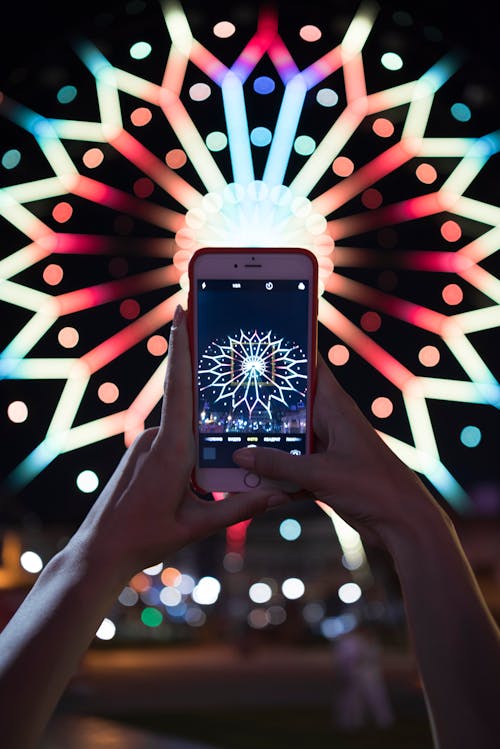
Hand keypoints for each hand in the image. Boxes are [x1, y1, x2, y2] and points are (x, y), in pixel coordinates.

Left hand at [72, 305, 287, 579]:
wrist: (99, 550)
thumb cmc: (146, 537)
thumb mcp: (198, 525)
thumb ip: (241, 507)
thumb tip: (280, 493)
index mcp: (172, 448)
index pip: (180, 385)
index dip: (182, 345)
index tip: (182, 309)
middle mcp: (158, 438)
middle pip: (191, 402)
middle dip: (211, 384)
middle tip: (235, 364)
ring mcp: (147, 444)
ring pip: (186, 426)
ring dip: (206, 430)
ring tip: (224, 448)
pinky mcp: (144, 453)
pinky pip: (175, 437)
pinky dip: (193, 443)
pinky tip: (200, 469)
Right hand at [233, 354, 446, 553]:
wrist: (402, 524)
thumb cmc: (373, 487)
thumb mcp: (320, 473)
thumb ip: (279, 464)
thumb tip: (240, 453)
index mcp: (336, 409)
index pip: (313, 369)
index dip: (291, 355)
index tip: (261, 346)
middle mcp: (331, 425)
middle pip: (293, 407)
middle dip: (265, 405)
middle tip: (229, 397)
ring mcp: (328, 451)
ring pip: (289, 441)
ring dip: (266, 446)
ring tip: (230, 441)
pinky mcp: (325, 475)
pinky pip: (293, 469)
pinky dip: (276, 475)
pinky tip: (251, 482)